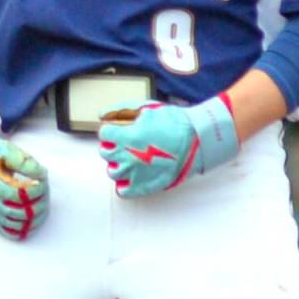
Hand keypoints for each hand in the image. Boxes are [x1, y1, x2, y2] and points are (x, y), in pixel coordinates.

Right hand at [0, 101, 48, 239]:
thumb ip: (20, 158)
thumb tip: (42, 173)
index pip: (20, 195)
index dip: (37, 189)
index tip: (43, 179)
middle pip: (23, 212)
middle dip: (41, 200)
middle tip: (45, 188)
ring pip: (22, 224)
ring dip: (39, 214)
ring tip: (43, 199)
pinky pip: (14, 234)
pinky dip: (29, 227)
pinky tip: (36, 215)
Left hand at [97, 95, 238, 197]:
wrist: (196, 140)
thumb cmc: (173, 122)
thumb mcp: (147, 107)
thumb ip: (121, 108)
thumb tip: (102, 114)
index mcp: (126, 136)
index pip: (104, 134)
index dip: (111, 129)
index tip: (118, 130)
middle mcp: (127, 156)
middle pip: (105, 152)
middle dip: (112, 145)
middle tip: (124, 143)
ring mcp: (135, 173)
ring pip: (113, 171)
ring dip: (118, 164)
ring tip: (129, 159)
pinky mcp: (144, 187)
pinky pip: (123, 190)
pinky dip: (124, 184)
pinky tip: (132, 175)